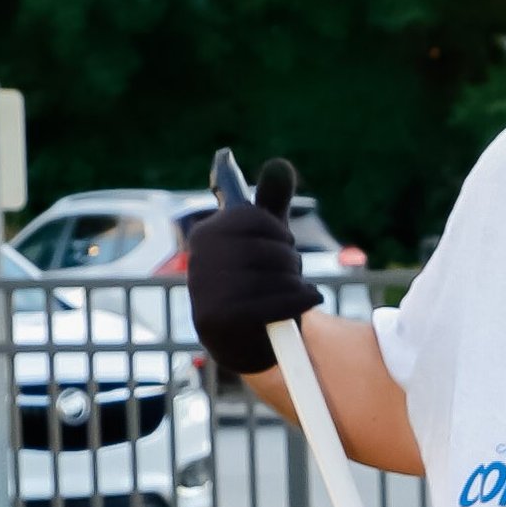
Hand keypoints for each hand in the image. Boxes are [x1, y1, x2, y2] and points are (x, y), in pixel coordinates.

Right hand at [188, 158, 307, 377]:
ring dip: (296, 283)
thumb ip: (271, 202)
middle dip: (290, 261)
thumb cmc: (259, 281)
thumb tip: (279, 164)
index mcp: (206, 235)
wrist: (248, 342)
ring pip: (276, 277)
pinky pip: (275, 304)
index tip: (281, 244)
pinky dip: (300, 300)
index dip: (279, 233)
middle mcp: (199, 261)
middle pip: (270, 250)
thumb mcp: (265, 239)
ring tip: (291, 291)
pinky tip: (306, 300)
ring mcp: (205, 293)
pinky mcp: (219, 321)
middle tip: (290, 273)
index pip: (255, 219)